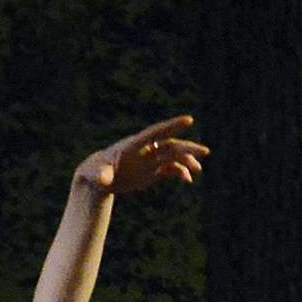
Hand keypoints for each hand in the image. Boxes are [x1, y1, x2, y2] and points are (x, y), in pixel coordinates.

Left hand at [74, 117, 208, 200]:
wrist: (98, 179)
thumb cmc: (95, 172)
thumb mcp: (97, 174)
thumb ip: (102, 175)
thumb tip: (103, 180)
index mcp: (135, 145)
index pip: (156, 132)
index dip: (172, 126)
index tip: (189, 120)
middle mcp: (146, 149)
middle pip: (170, 145)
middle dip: (187, 148)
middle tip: (205, 151)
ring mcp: (150, 160)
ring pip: (173, 157)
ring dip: (187, 161)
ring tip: (198, 170)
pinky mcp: (152, 171)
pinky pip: (170, 170)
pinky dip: (180, 173)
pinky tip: (188, 180)